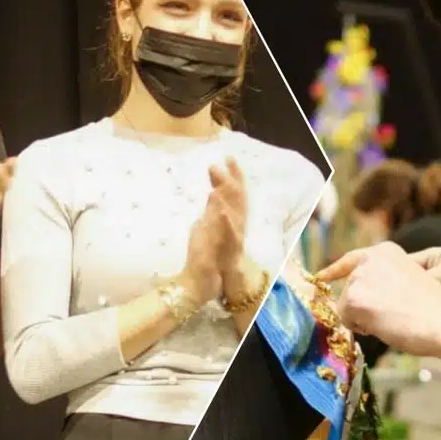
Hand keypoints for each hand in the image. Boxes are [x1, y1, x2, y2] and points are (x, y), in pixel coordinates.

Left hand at [209, 159, 254, 303]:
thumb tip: (214, 192)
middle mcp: (234, 226)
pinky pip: (229, 236)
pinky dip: (226, 223)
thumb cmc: (207, 256)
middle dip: (232, 179)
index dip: (233, 175)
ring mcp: (233, 239)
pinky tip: (221, 211)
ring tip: (222, 178)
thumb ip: (212, 210)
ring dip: (228, 196)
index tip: (228, 156)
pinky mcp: (228, 252)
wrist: (203, 283)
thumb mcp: (206, 228)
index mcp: (228, 220)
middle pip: (237, 199)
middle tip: (225, 160)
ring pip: (235, 214)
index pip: (233, 193)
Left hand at [321, 241, 440, 356]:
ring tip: (391, 320)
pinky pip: (345, 319)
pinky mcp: (353, 298)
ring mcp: (359, 278)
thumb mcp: (408, 279)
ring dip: (362, 317)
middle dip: (361, 305)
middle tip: (390, 316)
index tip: (321, 276)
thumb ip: (384, 280)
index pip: (352, 259)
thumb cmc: (434, 309)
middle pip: (349, 288)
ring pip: (346, 305)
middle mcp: (369, 259)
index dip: (335, 270)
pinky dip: (359, 328)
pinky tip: (383, 326)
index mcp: (385, 251)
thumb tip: (363, 295)